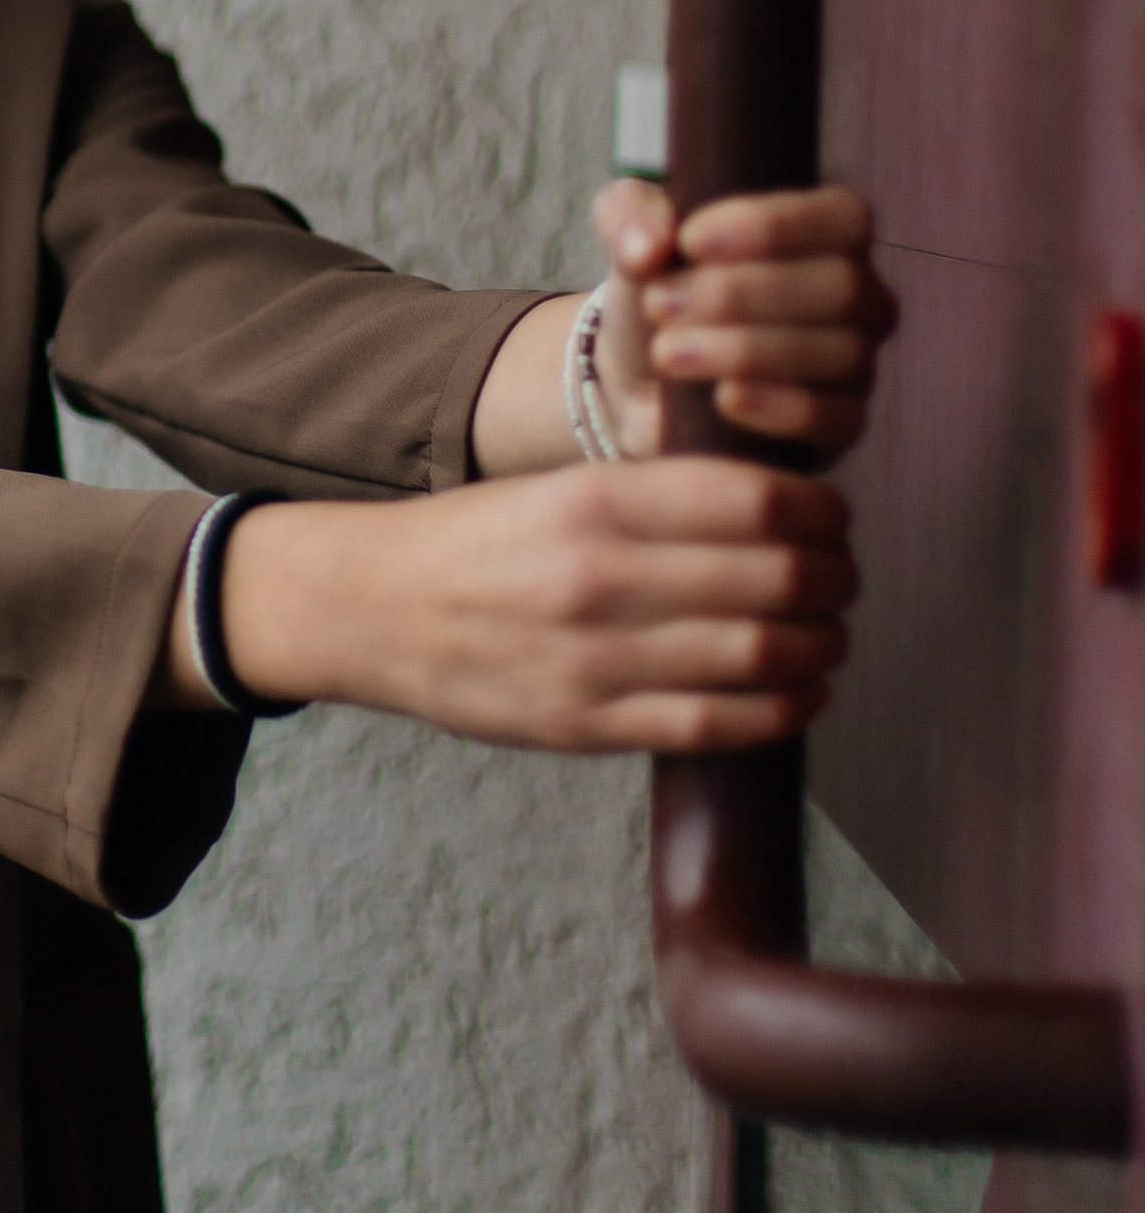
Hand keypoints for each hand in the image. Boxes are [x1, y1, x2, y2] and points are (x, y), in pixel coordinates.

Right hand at [187, 457, 856, 751]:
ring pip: (761, 654)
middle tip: (841, 577)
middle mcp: (600, 576)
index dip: (820, 509)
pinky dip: (782, 710)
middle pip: (777, 576)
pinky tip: (802, 694)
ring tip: (828, 636)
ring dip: (821, 646)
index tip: (833, 517)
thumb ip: (657, 496)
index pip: (757, 498)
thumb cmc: (476, 543)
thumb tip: (780, 507)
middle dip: (834, 578)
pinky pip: (715, 724)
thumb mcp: (558, 487)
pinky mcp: (585, 725)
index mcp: (595, 499)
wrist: (371, 609)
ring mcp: (594, 658)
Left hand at [590, 177, 895, 463]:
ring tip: (666, 351)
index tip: (689, 240)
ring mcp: (857, 362)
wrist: (638, 376)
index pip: (842, 216)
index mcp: (829, 230)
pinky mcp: (841, 423)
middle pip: (840, 287)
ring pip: (838, 353)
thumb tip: (649, 245)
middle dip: (740, 294)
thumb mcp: (630, 233)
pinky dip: (778, 408)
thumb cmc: (657, 287)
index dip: (771, 226)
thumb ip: (629, 215)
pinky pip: (835, 418)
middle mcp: (859, 294)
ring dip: (742, 350)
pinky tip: (723, 399)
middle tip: (660, 304)